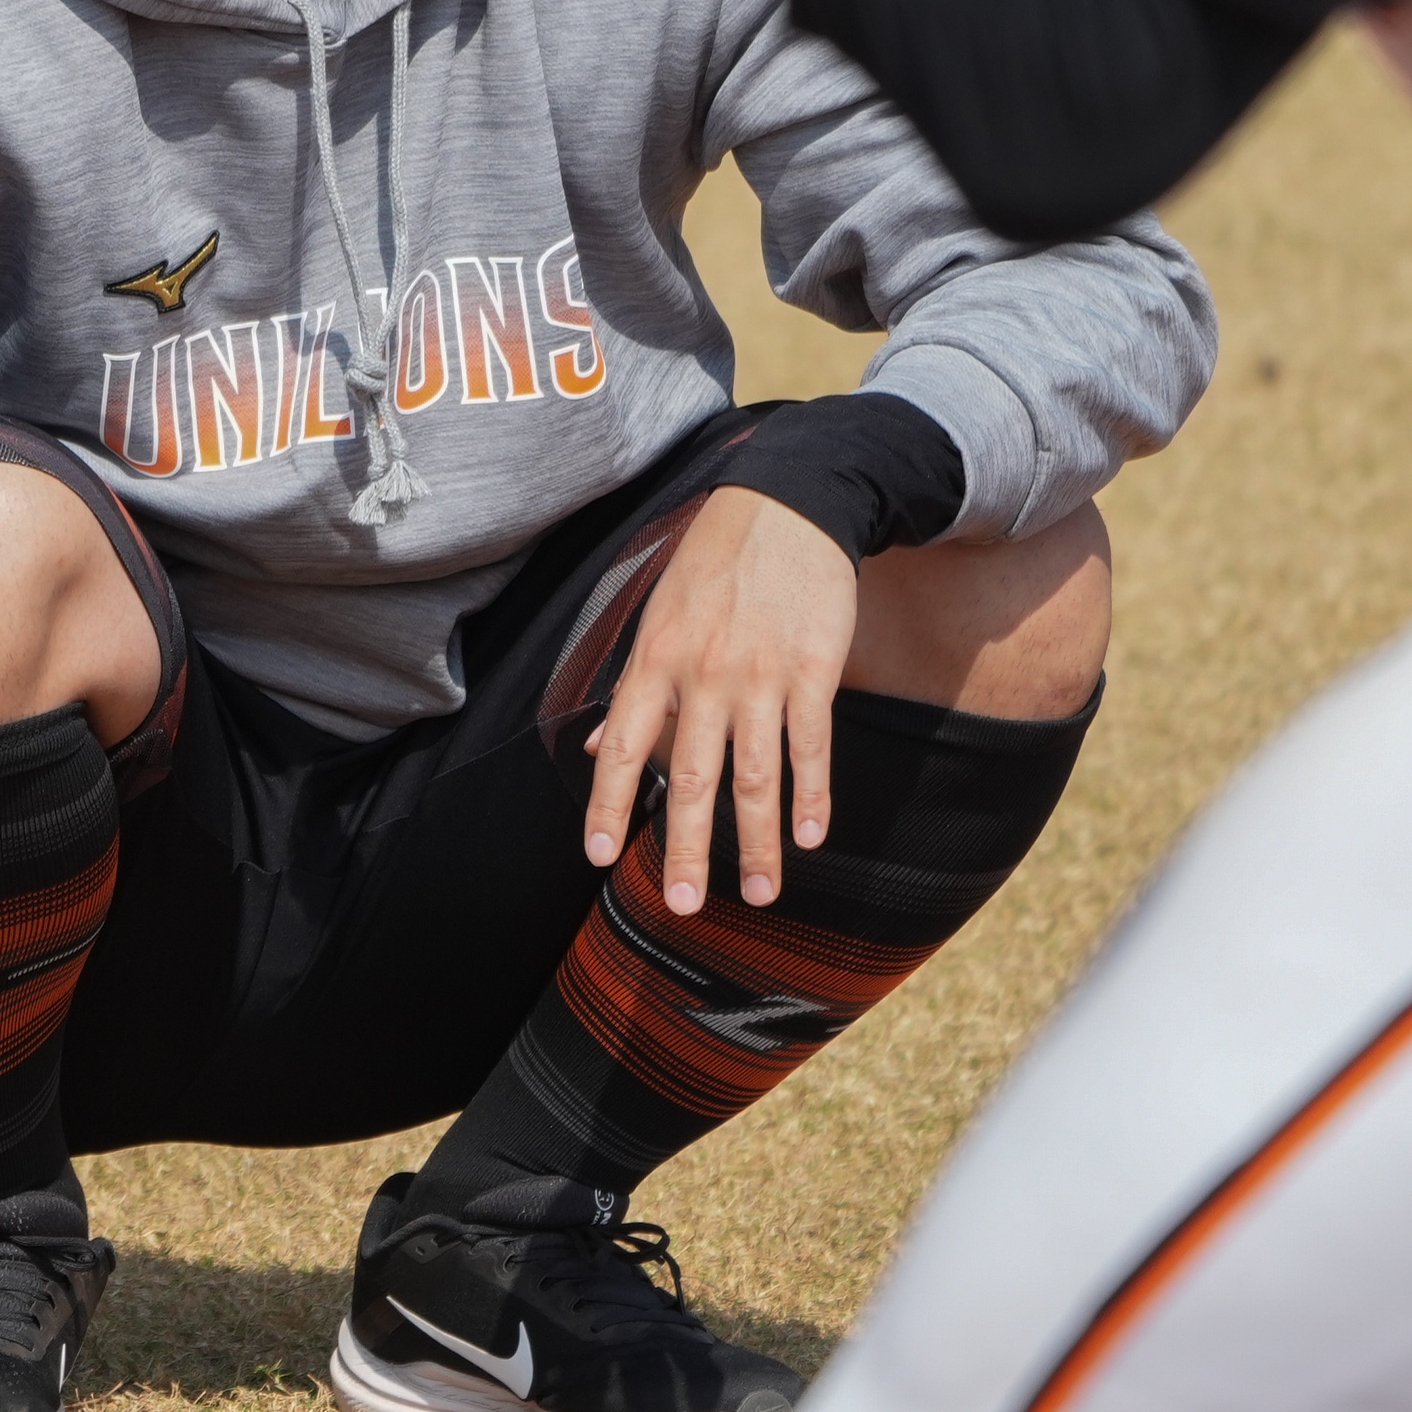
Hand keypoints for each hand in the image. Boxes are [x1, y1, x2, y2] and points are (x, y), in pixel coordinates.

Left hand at [584, 485, 855, 914]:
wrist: (790, 507)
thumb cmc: (715, 568)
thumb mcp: (658, 618)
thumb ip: (637, 689)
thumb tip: (604, 745)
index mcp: (654, 664)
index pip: (621, 748)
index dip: (606, 803)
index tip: (598, 856)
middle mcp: (701, 677)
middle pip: (687, 778)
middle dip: (684, 847)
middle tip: (680, 905)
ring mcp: (759, 676)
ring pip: (755, 775)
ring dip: (757, 841)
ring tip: (758, 894)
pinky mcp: (814, 671)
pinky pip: (811, 745)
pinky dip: (812, 795)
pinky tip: (810, 838)